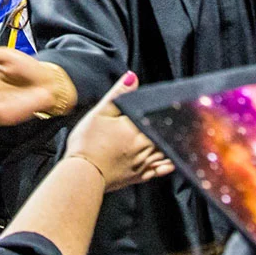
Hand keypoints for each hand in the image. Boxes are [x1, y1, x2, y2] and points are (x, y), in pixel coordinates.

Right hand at [64, 72, 173, 191]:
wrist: (81, 174)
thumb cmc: (87, 144)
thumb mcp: (99, 113)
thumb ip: (118, 94)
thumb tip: (132, 77)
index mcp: (136, 129)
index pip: (156, 118)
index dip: (162, 113)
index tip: (171, 107)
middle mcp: (143, 147)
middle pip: (163, 135)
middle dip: (167, 127)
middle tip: (174, 121)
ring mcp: (142, 164)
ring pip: (164, 152)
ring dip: (170, 144)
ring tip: (174, 137)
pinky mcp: (137, 177)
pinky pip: (158, 171)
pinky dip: (166, 166)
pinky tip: (170, 163)